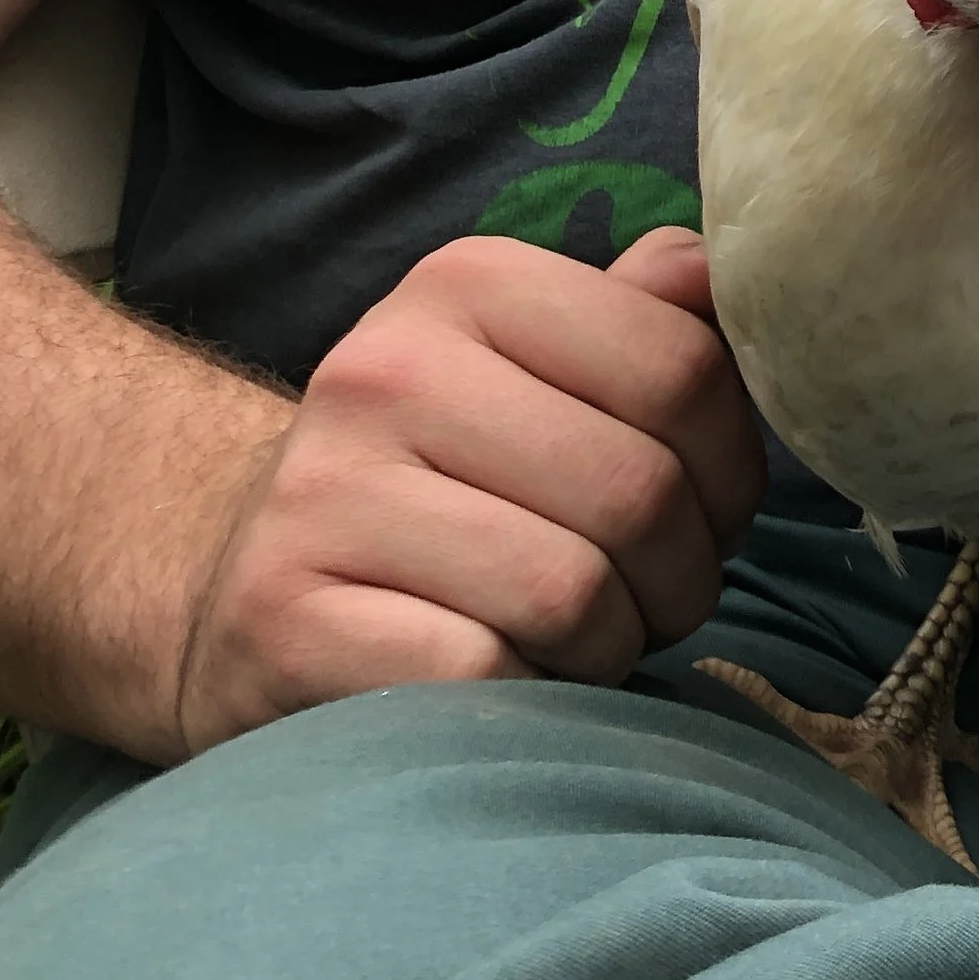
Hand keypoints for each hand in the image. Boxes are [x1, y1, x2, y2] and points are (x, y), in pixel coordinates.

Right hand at [169, 228, 764, 756]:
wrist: (240, 596)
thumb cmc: (443, 486)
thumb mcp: (532, 370)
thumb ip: (644, 318)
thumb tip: (737, 276)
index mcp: (468, 281)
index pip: (684, 370)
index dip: (733, 470)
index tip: (710, 517)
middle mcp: (385, 366)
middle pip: (640, 490)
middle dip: (683, 576)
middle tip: (652, 602)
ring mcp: (323, 494)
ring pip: (571, 593)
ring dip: (610, 649)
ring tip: (581, 645)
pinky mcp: (285, 622)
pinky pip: (487, 675)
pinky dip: (528, 703)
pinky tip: (506, 687)